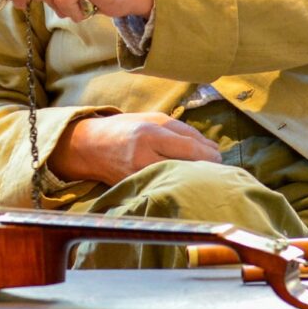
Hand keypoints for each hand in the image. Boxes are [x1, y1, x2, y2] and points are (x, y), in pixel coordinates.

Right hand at [51, 112, 222, 185]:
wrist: (90, 148)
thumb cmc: (125, 128)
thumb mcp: (152, 118)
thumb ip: (183, 130)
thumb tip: (211, 147)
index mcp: (148, 135)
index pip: (188, 149)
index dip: (209, 154)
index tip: (217, 155)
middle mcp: (143, 158)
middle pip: (186, 168)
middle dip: (205, 167)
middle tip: (214, 164)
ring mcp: (139, 177)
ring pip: (177, 181)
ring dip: (193, 177)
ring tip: (200, 172)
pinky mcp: (136, 189)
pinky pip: (165, 187)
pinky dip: (177, 183)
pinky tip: (183, 179)